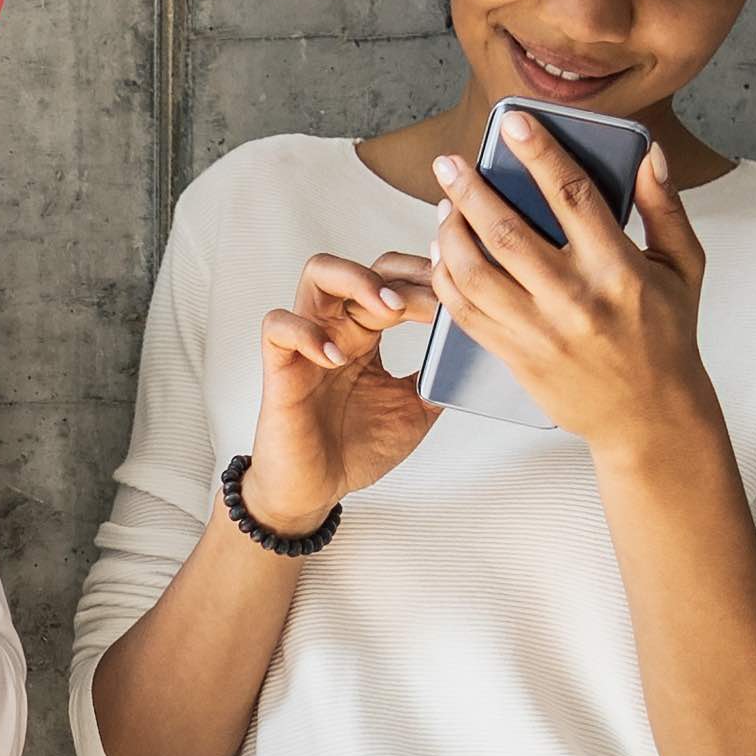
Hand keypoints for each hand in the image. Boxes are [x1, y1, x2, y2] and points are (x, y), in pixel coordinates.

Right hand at [245, 249, 445, 529]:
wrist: (316, 490)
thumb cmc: (356, 449)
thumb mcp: (415, 410)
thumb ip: (439, 377)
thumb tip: (477, 352)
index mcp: (369, 333)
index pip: (396, 279)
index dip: (426, 280)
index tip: (455, 301)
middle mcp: (339, 328)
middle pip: (366, 265)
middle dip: (404, 279)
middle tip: (430, 307)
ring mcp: (308, 342)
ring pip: (318, 274)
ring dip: (357, 280)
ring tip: (386, 312)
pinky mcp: (280, 367)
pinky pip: (278, 326)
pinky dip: (306, 332)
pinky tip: (337, 358)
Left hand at [422, 130, 718, 471]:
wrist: (650, 418)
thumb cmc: (668, 337)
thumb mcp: (682, 267)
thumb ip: (663, 207)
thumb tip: (647, 153)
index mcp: (618, 269)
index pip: (572, 196)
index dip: (539, 153)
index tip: (514, 122)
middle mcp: (574, 299)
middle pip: (508, 232)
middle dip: (471, 190)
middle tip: (449, 162)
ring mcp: (540, 331)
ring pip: (476, 273)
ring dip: (450, 234)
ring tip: (443, 206)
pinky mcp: (516, 357)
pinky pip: (467, 312)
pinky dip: (447, 279)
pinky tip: (442, 254)